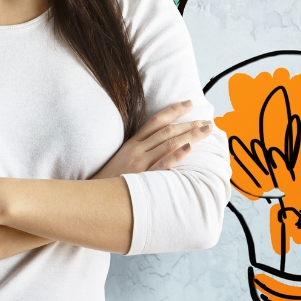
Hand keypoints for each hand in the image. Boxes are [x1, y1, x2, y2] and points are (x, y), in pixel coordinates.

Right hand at [93, 100, 214, 179]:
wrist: (92, 197)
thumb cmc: (109, 180)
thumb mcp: (122, 159)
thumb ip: (138, 150)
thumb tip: (159, 144)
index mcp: (132, 143)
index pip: (155, 121)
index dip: (173, 110)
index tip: (189, 103)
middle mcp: (137, 150)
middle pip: (167, 131)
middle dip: (189, 124)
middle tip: (208, 121)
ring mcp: (139, 163)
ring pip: (168, 144)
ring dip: (189, 135)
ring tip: (206, 131)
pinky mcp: (141, 177)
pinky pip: (161, 165)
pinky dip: (175, 155)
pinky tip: (189, 149)